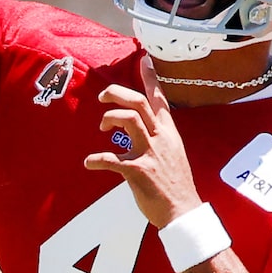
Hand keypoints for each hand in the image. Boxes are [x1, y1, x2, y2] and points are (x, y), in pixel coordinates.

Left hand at [88, 57, 202, 228]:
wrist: (183, 212)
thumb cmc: (175, 186)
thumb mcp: (173, 154)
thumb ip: (159, 139)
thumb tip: (144, 131)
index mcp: (168, 133)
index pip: (160, 98)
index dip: (151, 78)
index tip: (144, 60)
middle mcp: (160, 138)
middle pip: (139, 102)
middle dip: (117, 93)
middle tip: (102, 97)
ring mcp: (150, 153)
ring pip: (128, 119)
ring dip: (109, 119)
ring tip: (101, 129)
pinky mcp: (139, 172)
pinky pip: (111, 159)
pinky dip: (96, 159)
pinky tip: (89, 163)